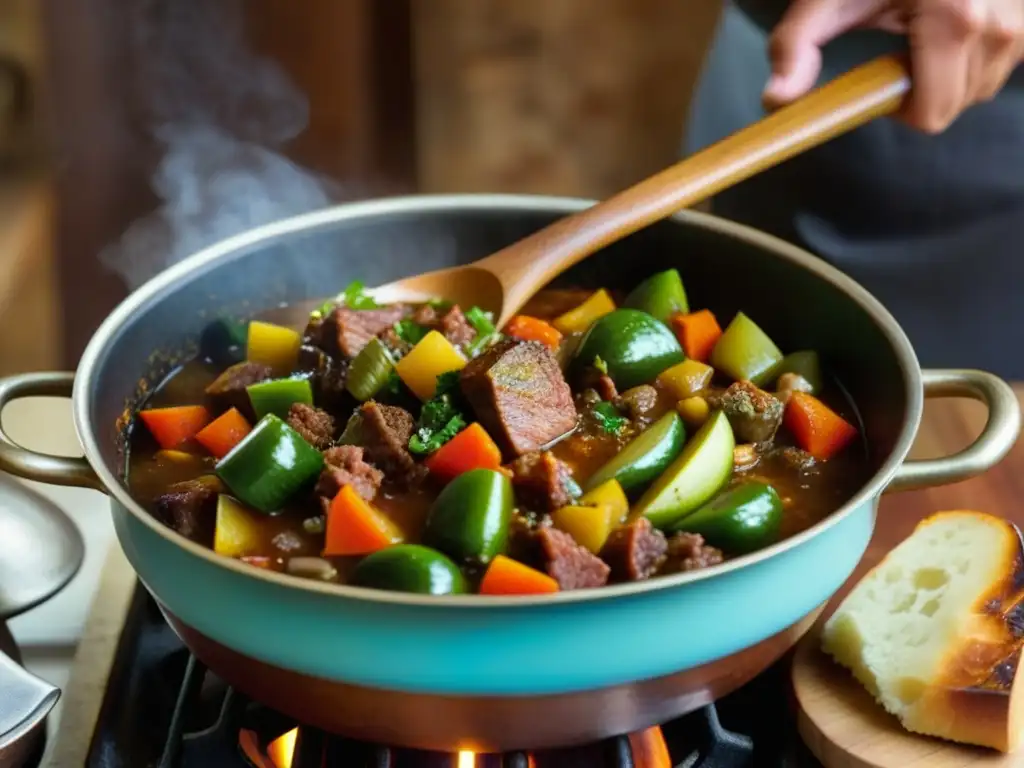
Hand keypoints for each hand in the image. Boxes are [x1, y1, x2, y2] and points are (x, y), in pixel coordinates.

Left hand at [764, 0, 1023, 131]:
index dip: (896, 108)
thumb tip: (774, 99)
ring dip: (947, 73)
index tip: (880, 76)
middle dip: (919, 89)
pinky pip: (999, 65)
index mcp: (955, 21)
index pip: (930, 114)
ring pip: (977, 89)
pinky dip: (971, 55)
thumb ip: (796, 46)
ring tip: (927, 27)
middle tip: (901, 45)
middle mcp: (1002, 26)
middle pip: (953, 106)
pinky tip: (953, 23)